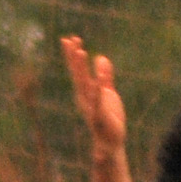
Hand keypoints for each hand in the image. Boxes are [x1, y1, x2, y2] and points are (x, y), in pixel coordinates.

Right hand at [61, 37, 126, 153]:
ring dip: (82, 68)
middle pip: (78, 74)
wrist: (110, 143)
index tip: (70, 38)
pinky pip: (99, 102)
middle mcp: (84, 97)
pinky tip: (99, 82)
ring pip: (86, 84)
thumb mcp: (108, 93)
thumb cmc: (108, 118)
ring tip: (81, 52)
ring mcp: (91, 106)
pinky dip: (98, 92)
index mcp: (86, 91)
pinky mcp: (100, 116)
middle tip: (71, 40)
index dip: (73, 55)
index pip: (78, 70)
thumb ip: (105, 76)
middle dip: (75, 57)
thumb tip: (101, 57)